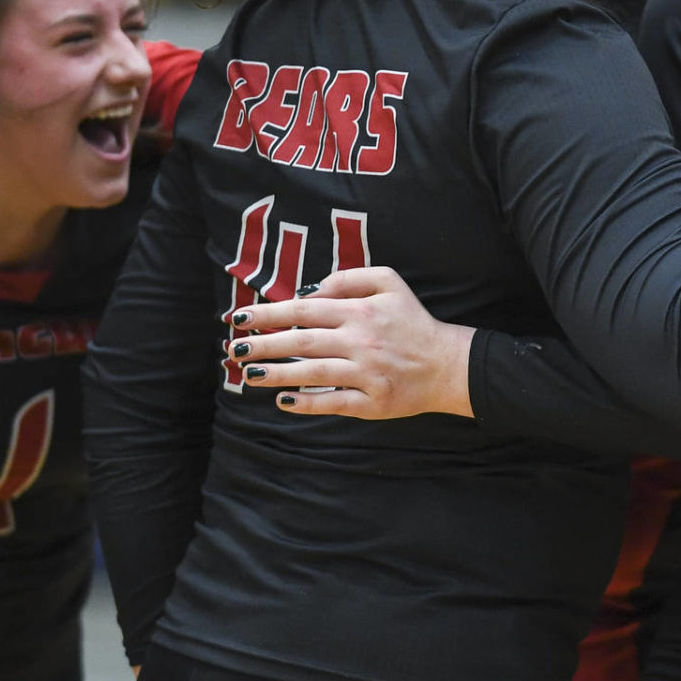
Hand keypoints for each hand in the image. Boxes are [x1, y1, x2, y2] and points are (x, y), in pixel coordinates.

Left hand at [226, 267, 475, 418]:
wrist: (446, 364)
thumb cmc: (411, 322)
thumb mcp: (389, 282)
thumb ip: (349, 278)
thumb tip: (310, 291)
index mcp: (360, 311)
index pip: (304, 311)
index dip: (269, 313)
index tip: (240, 317)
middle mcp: (360, 342)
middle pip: (302, 341)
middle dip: (264, 345)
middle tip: (234, 349)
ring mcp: (365, 374)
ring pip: (312, 373)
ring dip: (277, 374)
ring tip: (249, 374)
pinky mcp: (371, 402)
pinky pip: (333, 402)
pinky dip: (307, 403)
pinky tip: (283, 401)